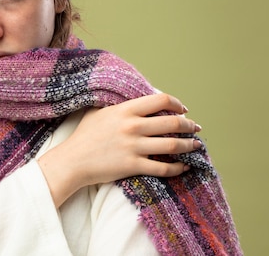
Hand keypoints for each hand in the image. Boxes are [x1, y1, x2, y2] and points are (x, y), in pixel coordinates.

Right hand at [37, 93, 201, 207]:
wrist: (73, 161)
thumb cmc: (84, 136)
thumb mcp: (98, 112)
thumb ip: (117, 105)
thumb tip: (133, 100)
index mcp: (125, 110)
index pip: (160, 100)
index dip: (177, 104)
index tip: (183, 109)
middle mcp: (132, 127)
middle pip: (173, 123)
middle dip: (189, 126)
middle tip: (195, 128)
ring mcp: (134, 147)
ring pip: (173, 145)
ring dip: (189, 145)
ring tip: (195, 145)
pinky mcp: (133, 166)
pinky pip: (163, 168)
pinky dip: (178, 168)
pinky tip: (183, 167)